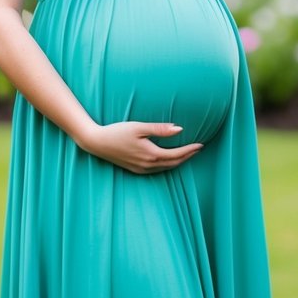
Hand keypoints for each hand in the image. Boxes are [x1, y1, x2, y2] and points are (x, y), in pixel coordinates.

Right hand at [78, 120, 203, 173]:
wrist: (97, 142)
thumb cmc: (117, 132)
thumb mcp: (138, 127)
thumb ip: (159, 129)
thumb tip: (179, 129)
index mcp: (151, 154)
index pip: (176, 155)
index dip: (190, 150)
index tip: (200, 145)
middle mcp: (148, 165)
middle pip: (173, 163)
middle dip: (187, 157)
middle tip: (198, 149)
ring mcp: (141, 169)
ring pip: (166, 168)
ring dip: (178, 162)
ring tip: (188, 154)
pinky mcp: (136, 170)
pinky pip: (157, 170)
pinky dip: (167, 165)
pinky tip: (169, 159)